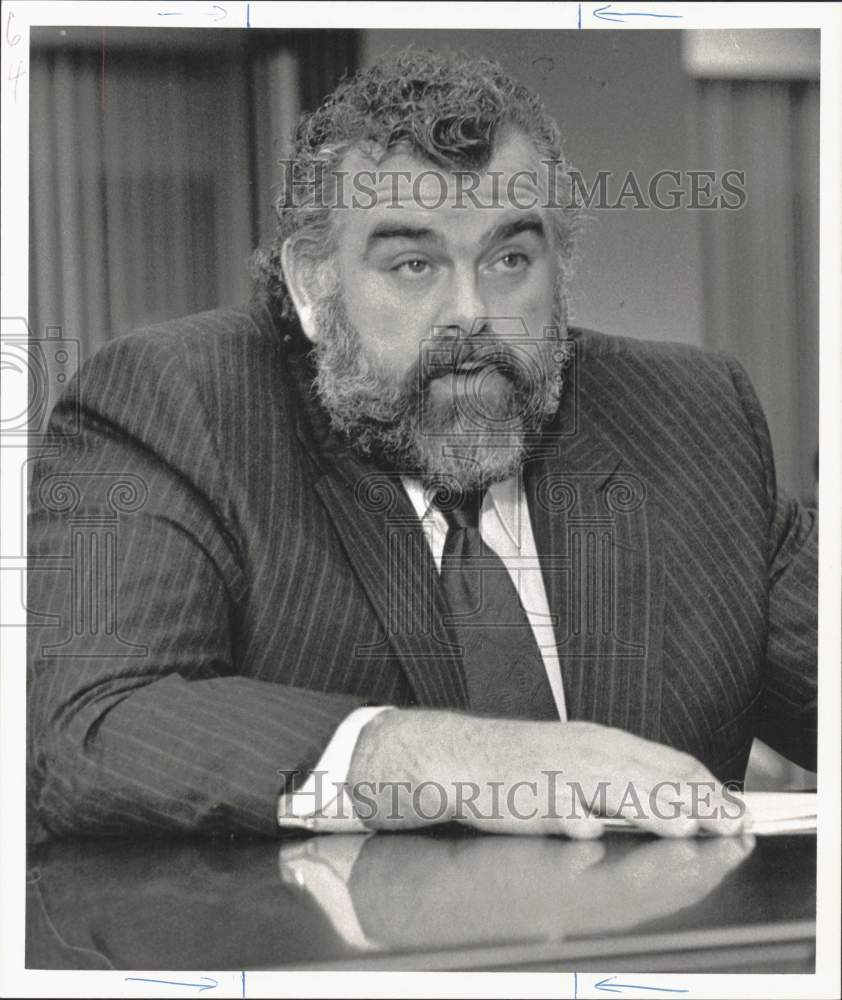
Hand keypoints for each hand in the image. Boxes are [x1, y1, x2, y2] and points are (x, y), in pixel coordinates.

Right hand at [346, 710, 747, 837]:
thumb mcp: (578, 755)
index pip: (669, 761)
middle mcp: (588, 752)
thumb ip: (620, 775)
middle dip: (696, 802)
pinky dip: (577, 818)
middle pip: (652, 775)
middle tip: (729, 825)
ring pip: (614, 789)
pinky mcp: (528, 795)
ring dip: (651, 808)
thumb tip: (670, 799)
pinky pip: (556, 807)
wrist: (461, 754)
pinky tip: (592, 829)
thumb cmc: (521, 761)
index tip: (733, 809)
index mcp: (604, 742)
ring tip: (683, 826)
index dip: (705, 786)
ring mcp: (559, 773)